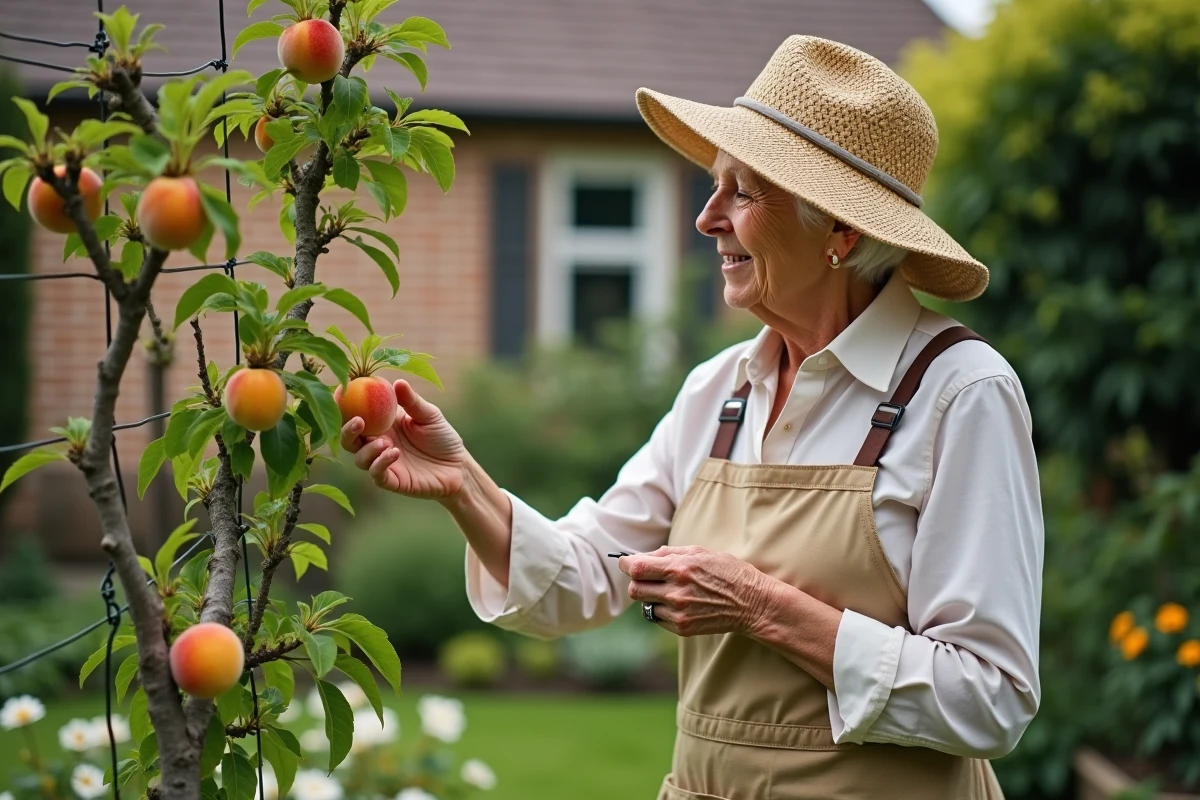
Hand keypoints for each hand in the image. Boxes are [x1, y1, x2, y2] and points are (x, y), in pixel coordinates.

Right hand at [340, 379, 466, 498]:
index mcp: (383, 424)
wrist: (458, 465)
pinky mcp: (392, 481)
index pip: (357, 415)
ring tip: (386, 443)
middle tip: (358, 421)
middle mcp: (378, 443)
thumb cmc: (442, 437)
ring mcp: (383, 463)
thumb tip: (398, 382)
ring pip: (360, 459)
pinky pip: (376, 474)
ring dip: (368, 449)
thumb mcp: (430, 415)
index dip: (346, 407)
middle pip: (349, 440)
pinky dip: (380, 463)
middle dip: (347, 430)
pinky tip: (394, 453)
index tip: (342, 394)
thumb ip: (412, 402)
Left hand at [619, 546, 776, 636]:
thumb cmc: (727, 571)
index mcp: (679, 568)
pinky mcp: (683, 628)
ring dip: (650, 597)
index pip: (636, 568)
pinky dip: (661, 610)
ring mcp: (679, 613)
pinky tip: (678, 603)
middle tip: (648, 577)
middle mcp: (676, 592)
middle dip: (637, 581)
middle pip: (635, 589)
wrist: (751, 602)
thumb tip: (642, 556)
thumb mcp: (700, 552)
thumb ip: (668, 553)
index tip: (626, 562)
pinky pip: (657, 618)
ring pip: (644, 606)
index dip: (626, 564)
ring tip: (667, 591)